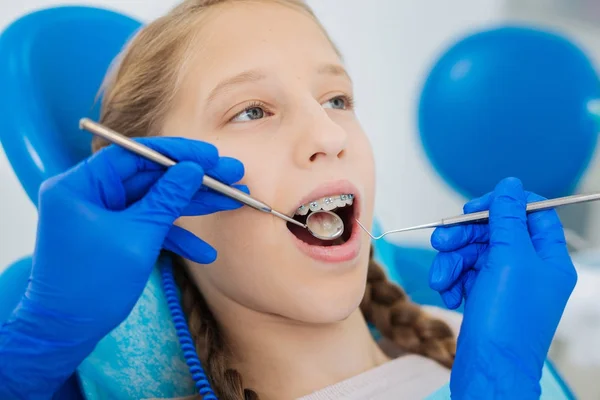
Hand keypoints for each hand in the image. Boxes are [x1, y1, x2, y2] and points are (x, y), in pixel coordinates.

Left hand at [0, 138, 246, 397]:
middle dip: (193, 180)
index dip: (177, 153)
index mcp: (80, 185)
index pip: (135, 154)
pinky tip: (204, 252)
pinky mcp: (114, 234)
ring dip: (192, 205)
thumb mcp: (138, 238)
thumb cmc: (91, 286)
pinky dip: (175, 237)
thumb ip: (167, 199)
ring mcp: (103, 214)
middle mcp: (89, 193)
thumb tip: (193, 169)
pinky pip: (148, 225)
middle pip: (150, 176)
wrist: (65, 333)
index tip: (212, 155)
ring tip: (232, 201)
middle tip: (232, 175)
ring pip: (155, 200)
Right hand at [429, 177, 576, 397]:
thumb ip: (508, 218)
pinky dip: (453, 281)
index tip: (475, 208)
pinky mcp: (486, 297)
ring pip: (474, 254)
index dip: (503, 205)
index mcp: (548, 258)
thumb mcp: (510, 259)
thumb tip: (511, 186)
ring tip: (441, 278)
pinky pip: (466, 275)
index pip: (532, 214)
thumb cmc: (507, 321)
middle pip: (495, 233)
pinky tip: (449, 294)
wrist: (489, 368)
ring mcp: (506, 284)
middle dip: (465, 237)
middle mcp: (530, 269)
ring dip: (452, 262)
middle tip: (442, 241)